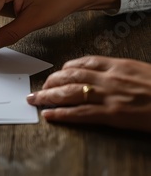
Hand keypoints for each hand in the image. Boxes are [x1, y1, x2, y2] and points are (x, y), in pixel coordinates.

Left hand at [27, 56, 150, 132]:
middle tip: (40, 86)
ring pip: (69, 92)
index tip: (57, 72)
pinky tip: (49, 115)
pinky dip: (61, 114)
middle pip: (70, 75)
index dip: (65, 67)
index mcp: (118, 65)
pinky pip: (80, 113)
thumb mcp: (141, 71)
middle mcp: (109, 78)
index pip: (83, 61)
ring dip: (48, 96)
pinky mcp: (112, 114)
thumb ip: (122, 72)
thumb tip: (107, 74)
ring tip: (35, 99)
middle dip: (51, 81)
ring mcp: (109, 96)